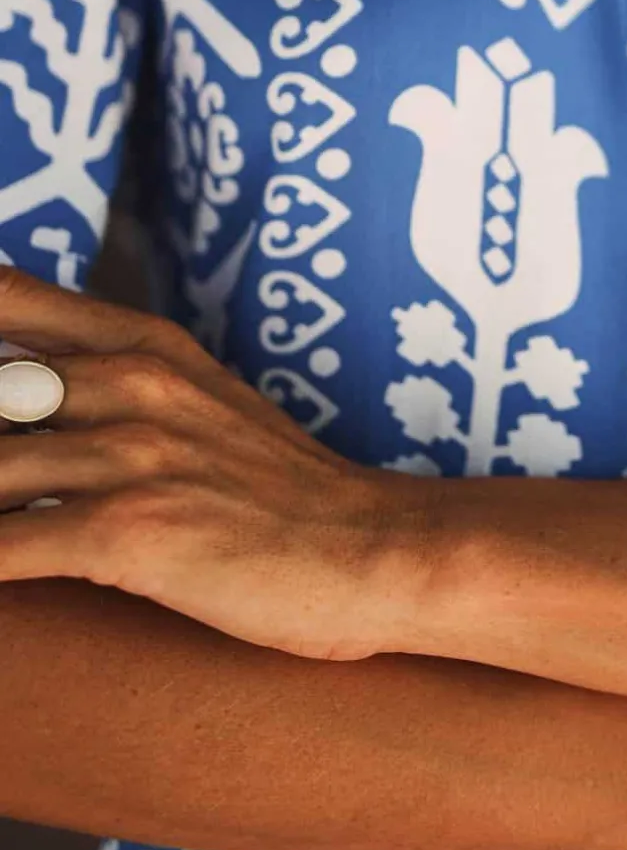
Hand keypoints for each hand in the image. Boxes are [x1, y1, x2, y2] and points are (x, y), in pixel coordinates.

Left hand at [0, 265, 435, 660]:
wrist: (368, 550)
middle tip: (1, 472)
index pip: (8, 299)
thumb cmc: (276, 490)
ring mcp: (131, 454)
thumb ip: (109, 380)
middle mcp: (131, 382)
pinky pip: (2, 547)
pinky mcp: (127, 531)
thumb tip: (18, 385)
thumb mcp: (197, 399)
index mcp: (142, 343)